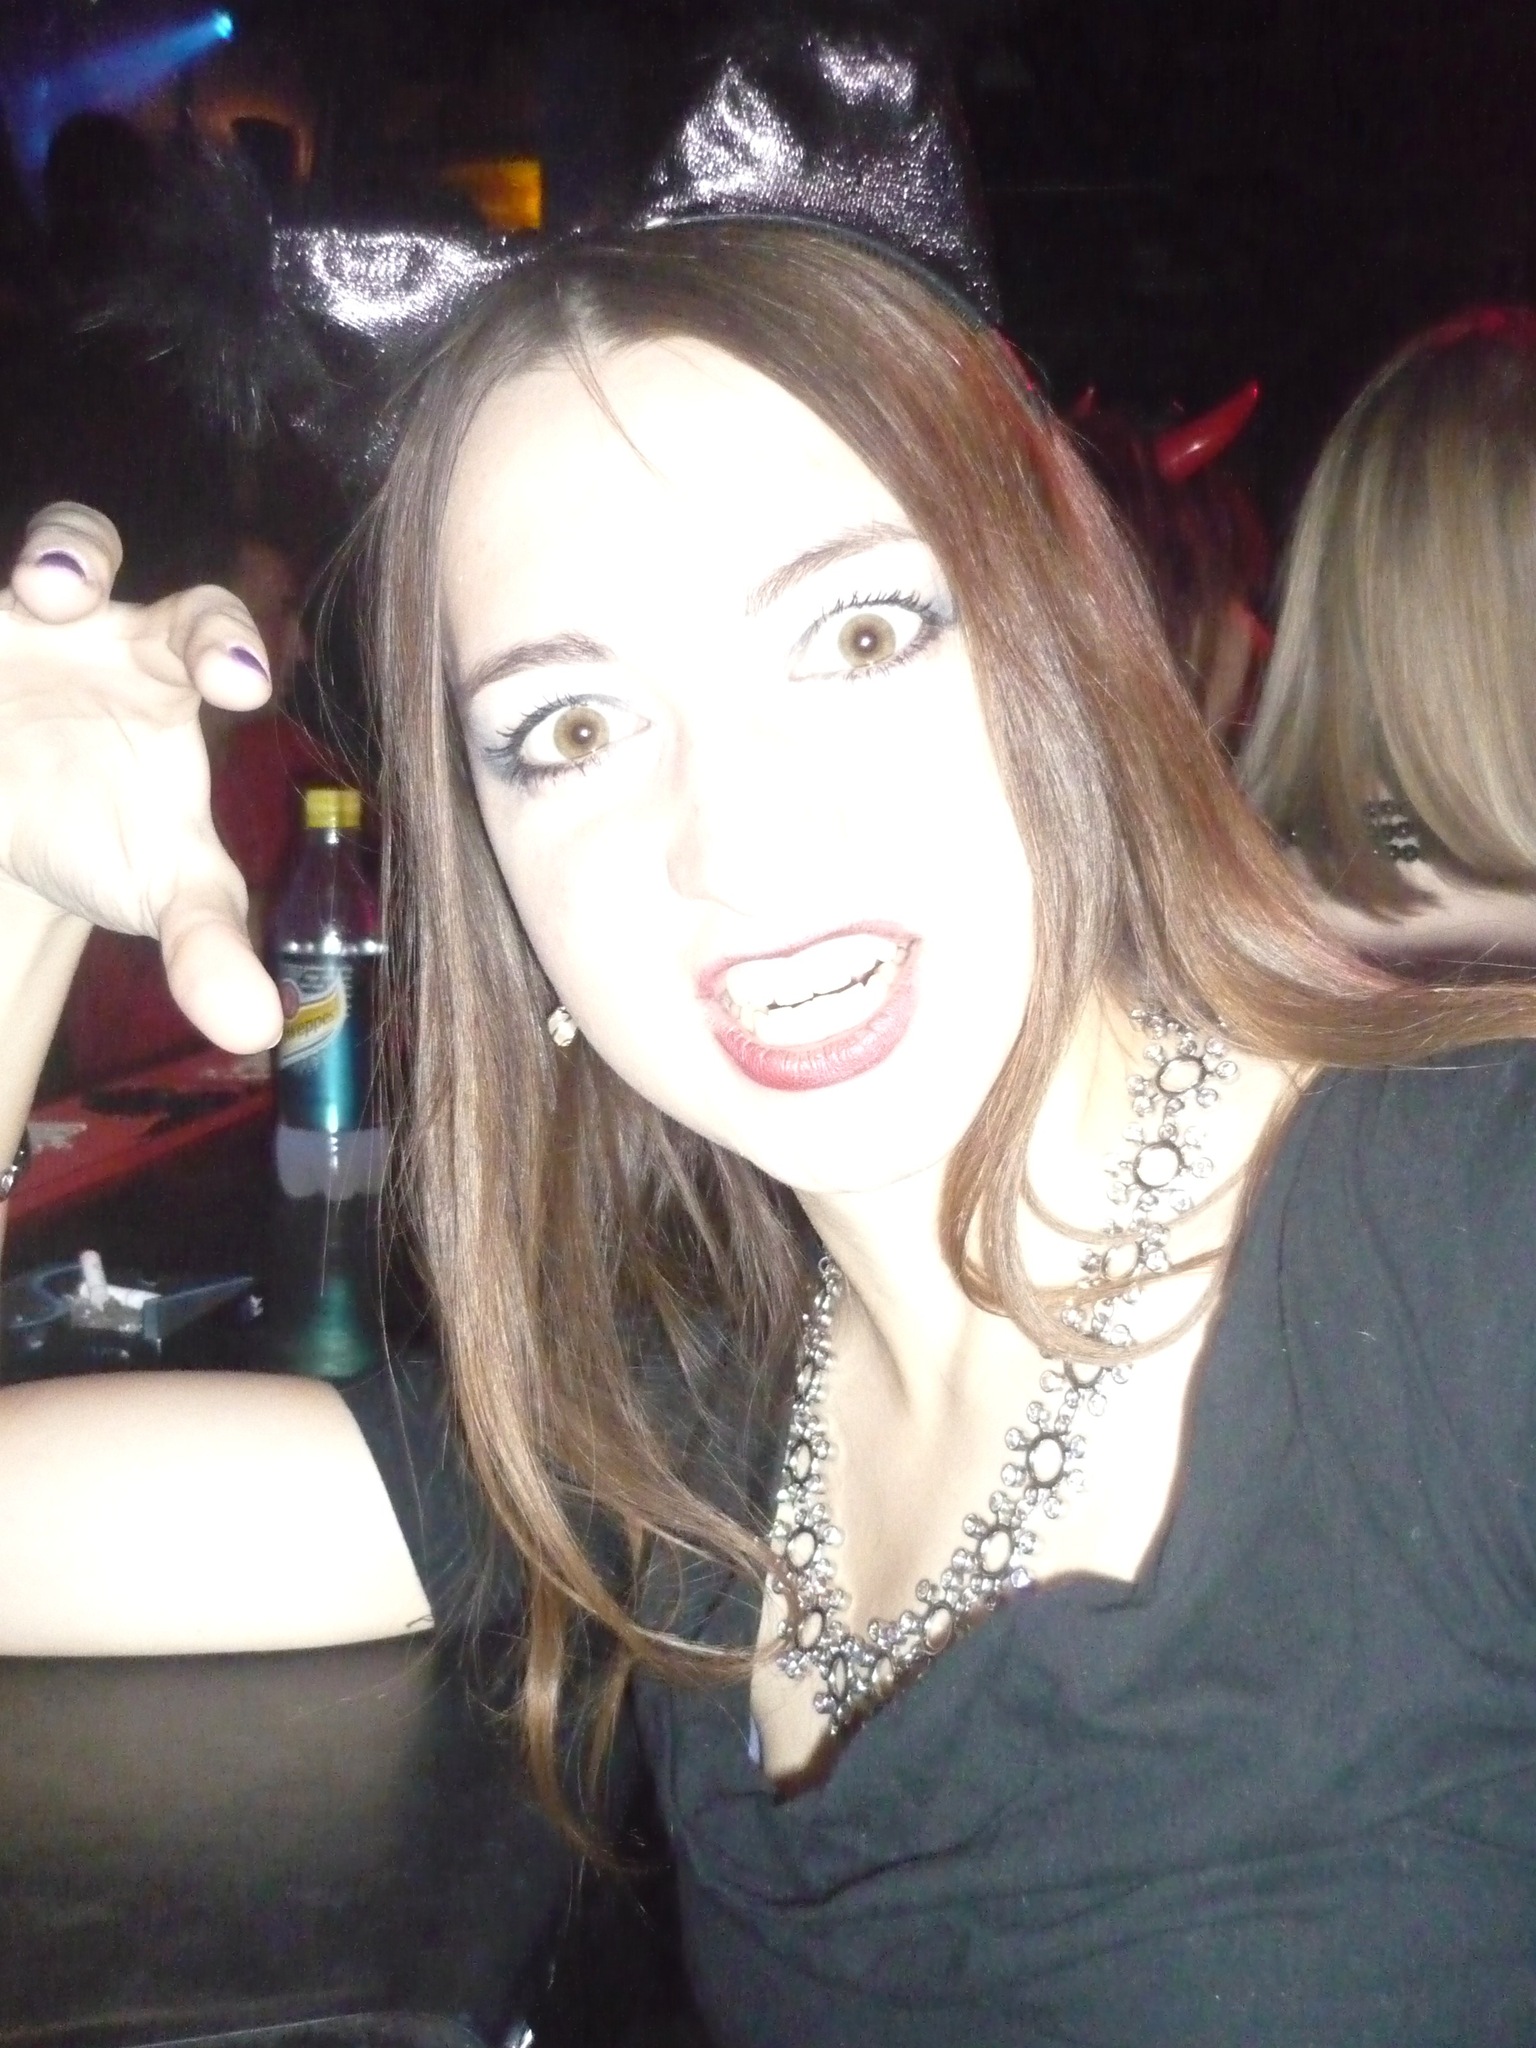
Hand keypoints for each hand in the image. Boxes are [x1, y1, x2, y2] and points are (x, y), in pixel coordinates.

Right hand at [0, 504, 282, 1052]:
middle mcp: (86, 621)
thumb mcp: (166, 891)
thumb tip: (258, 1027)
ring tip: (22, 596)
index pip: (207, 627)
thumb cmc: (114, 836)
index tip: (239, 682)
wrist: (18, 827)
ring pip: (14, 559)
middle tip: (57, 592)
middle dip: (70, 556)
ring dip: (20, 563)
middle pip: (87, 551)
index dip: (223, 639)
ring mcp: (6, 621)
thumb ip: (210, 946)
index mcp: (167, 668)